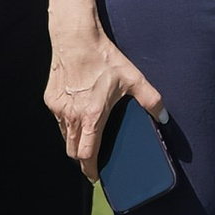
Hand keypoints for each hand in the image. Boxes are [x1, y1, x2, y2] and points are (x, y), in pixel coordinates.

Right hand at [47, 19, 161, 179]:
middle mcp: (72, 116)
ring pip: (65, 136)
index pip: (87, 154)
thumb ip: (150, 99)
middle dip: (83, 159)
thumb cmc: (104, 58)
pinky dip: (68, 125)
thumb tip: (164, 117)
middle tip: (94, 160)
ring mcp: (59, 109)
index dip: (90, 169)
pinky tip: (79, 117)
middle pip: (73, 151)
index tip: (96, 176)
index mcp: (92, 116)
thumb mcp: (132, 78)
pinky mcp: (51, 99)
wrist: (75, 39)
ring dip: (75, 143)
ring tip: (89, 140)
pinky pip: (59, 121)